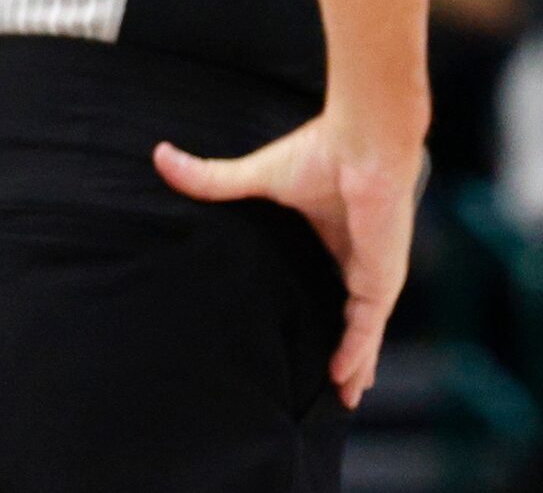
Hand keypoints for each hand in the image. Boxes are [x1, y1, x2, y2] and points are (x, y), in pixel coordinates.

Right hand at [155, 115, 423, 407]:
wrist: (365, 145)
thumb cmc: (322, 151)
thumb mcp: (259, 176)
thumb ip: (212, 178)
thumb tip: (161, 156)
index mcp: (340, 236)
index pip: (336, 284)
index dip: (330, 312)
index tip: (318, 336)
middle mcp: (361, 257)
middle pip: (356, 315)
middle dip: (352, 347)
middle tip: (339, 383)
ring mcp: (375, 269)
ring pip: (366, 328)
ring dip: (358, 360)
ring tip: (346, 395)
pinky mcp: (381, 277)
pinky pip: (368, 326)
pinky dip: (357, 351)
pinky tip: (342, 378)